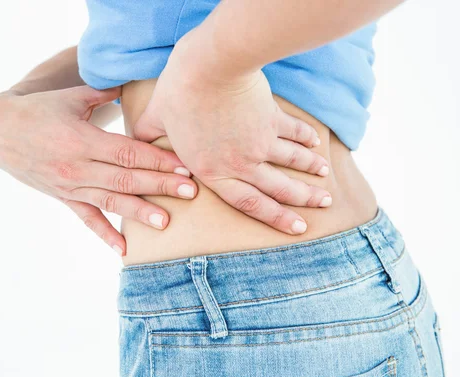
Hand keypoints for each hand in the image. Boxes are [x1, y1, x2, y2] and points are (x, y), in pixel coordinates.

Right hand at [0, 85, 197, 255]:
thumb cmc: (39, 110)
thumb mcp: (71, 97)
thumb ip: (103, 93)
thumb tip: (131, 82)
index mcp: (82, 140)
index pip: (128, 152)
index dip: (158, 160)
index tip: (184, 165)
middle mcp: (78, 167)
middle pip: (126, 178)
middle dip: (161, 185)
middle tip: (191, 191)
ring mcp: (71, 186)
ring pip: (111, 202)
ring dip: (140, 212)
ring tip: (166, 222)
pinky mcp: (65, 197)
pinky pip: (87, 219)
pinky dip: (105, 234)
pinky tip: (123, 250)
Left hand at [133, 39, 331, 234]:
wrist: (211, 66)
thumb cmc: (180, 91)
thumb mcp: (156, 115)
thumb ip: (147, 131)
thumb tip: (133, 135)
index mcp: (213, 170)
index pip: (248, 203)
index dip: (274, 218)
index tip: (296, 228)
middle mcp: (241, 162)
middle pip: (278, 188)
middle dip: (303, 200)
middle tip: (322, 206)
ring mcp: (260, 141)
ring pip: (292, 161)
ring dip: (311, 171)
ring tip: (325, 180)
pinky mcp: (271, 118)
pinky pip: (293, 132)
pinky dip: (306, 138)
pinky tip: (317, 144)